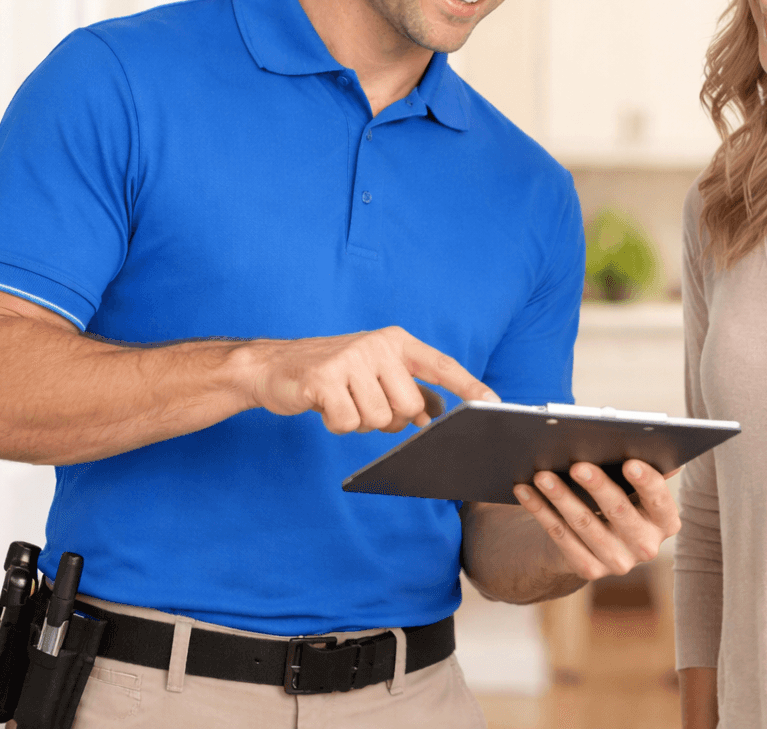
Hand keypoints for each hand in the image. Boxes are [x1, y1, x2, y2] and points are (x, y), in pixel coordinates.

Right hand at [244, 326, 497, 433]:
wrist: (273, 367)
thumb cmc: (333, 374)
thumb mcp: (375, 374)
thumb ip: (406, 390)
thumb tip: (435, 415)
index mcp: (396, 342)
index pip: (440, 364)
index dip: (468, 385)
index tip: (493, 402)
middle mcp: (378, 345)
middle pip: (408, 407)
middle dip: (389, 418)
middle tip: (363, 402)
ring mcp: (351, 359)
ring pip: (379, 420)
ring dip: (360, 422)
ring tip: (343, 401)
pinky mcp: (324, 378)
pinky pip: (347, 423)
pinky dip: (336, 424)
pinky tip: (325, 406)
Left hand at [512, 460, 681, 579]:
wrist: (593, 541)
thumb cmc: (617, 498)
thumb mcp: (633, 486)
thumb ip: (642, 466)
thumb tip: (650, 439)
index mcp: (665, 521)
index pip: (660, 500)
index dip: (646, 481)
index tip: (629, 462)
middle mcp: (646, 546)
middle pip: (620, 511)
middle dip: (597, 486)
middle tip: (577, 465)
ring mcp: (618, 562)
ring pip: (584, 524)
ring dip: (560, 497)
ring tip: (543, 475)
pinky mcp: (589, 569)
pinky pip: (560, 536)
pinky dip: (541, 511)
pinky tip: (526, 491)